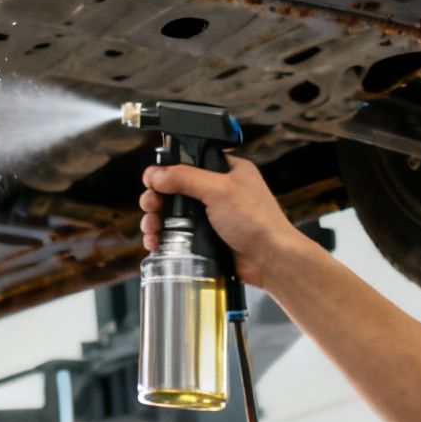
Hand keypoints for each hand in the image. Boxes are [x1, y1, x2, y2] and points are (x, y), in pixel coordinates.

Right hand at [138, 156, 319, 289]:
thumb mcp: (219, 190)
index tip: (152, 181)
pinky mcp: (206, 237)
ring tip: (152, 228)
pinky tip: (156, 242)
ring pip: (172, 213)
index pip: (187, 161)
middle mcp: (217, 191)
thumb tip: (155, 174)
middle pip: (173, 189)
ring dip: (156, 219)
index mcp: (226, 170)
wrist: (270, 260)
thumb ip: (184, 177)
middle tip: (150, 206)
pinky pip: (177, 233)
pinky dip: (163, 237)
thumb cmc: (258, 222)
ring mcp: (211, 215)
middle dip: (156, 198)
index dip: (166, 171)